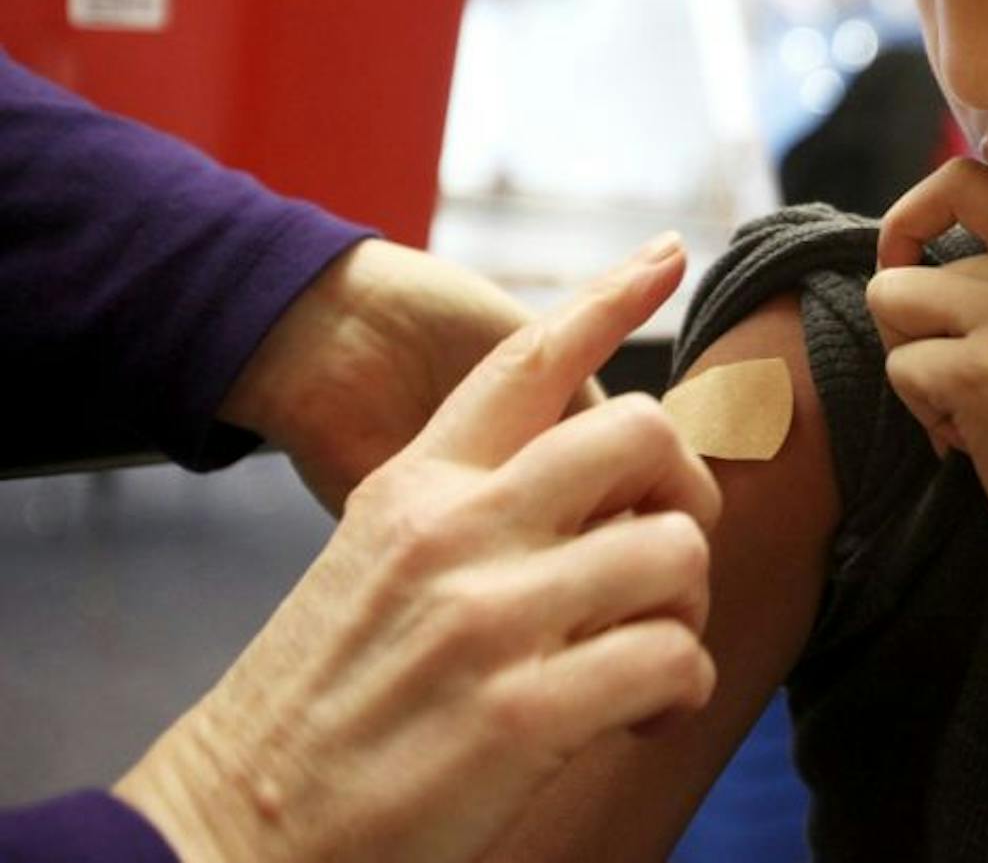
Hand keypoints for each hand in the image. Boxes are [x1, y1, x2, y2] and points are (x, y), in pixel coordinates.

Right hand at [115, 235, 720, 862]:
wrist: (229, 828)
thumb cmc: (311, 712)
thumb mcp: (369, 573)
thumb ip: (466, 523)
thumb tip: (573, 507)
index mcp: (414, 490)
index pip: (527, 364)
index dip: (607, 300)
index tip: (667, 255)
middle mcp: (456, 534)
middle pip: (640, 436)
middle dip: (684, 497)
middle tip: (667, 567)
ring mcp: (489, 619)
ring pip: (674, 552)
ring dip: (684, 612)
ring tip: (648, 662)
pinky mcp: (521, 715)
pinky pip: (670, 660)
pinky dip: (678, 691)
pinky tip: (644, 718)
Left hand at [865, 159, 987, 569]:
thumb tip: (908, 255)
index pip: (965, 178)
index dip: (910, 216)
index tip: (903, 262)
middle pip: (905, 270)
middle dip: (912, 333)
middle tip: (964, 384)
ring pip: (892, 311)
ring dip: (917, 371)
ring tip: (980, 411)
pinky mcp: (984, 369)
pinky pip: (901, 371)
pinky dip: (928, 416)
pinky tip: (985, 441)